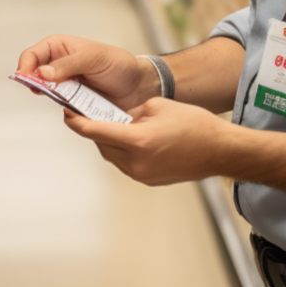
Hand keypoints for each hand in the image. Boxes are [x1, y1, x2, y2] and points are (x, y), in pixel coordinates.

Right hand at [17, 35, 158, 110]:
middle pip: (33, 75)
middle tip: (45, 90)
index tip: (28, 79)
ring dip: (52, 97)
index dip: (26, 65)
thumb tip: (42, 73)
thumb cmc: (119, 65)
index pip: (33, 54)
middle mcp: (59, 66)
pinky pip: (60, 108)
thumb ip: (69, 64)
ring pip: (46, 94)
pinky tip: (74, 107)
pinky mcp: (72, 103)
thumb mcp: (95, 58)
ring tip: (67, 97)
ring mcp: (65, 85)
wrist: (138, 87)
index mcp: (61, 47)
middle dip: (35, 84)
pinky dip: (64, 109)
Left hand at [63, 98, 231, 185]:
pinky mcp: (148, 180)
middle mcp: (136, 162)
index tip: (67, 113)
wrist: (218, 149)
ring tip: (110, 123)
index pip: (96, 131)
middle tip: (86, 113)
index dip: (78, 122)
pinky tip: (129, 137)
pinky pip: (126, 164)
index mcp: (138, 140)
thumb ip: (131, 111)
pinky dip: (122, 150)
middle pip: (102, 145)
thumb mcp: (158, 106)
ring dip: (107, 141)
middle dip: (92, 129)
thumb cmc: (193, 123)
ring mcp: (142, 174)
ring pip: (112, 156)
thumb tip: (115, 115)